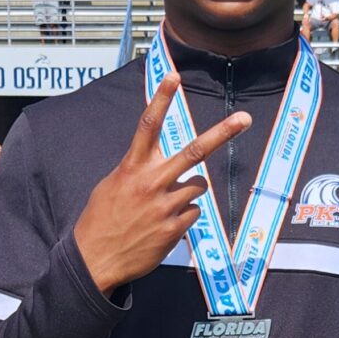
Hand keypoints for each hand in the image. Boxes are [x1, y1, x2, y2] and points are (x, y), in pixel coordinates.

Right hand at [74, 72, 251, 294]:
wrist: (94, 261)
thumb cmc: (100, 221)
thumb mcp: (111, 186)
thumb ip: (136, 170)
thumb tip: (156, 163)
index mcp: (132, 168)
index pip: (148, 125)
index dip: (161, 99)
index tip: (173, 76)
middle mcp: (151, 183)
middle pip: (194, 151)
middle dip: (222, 134)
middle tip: (244, 119)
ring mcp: (166, 207)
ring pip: (198, 186)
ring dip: (189, 191)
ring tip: (167, 204)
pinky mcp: (175, 229)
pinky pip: (193, 213)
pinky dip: (184, 216)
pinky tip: (164, 226)